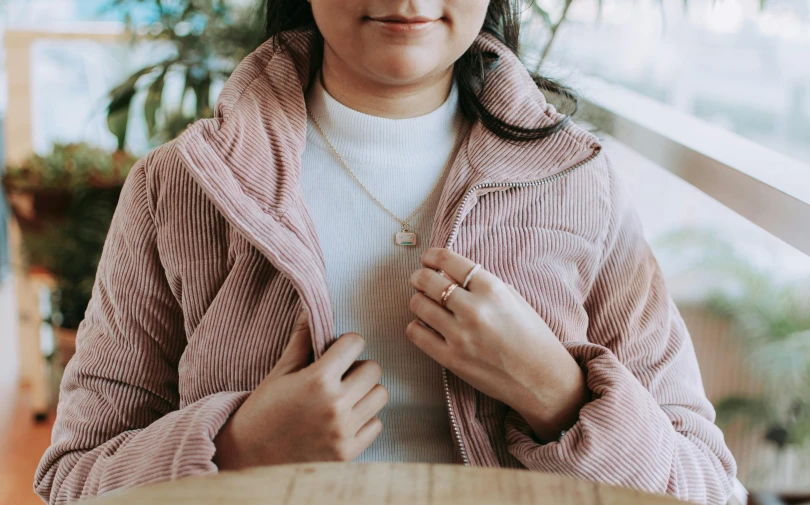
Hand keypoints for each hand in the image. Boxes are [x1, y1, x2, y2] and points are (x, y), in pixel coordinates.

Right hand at [213, 308, 387, 469]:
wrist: (249, 456)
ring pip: (380, 395)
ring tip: (344, 396)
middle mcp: (335, 405)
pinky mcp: (348, 453)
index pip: (356, 343)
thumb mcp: (280, 372)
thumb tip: (309, 307)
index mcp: (318, 380)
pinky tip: (343, 420)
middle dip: (358, 367)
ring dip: (365, 392)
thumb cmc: (263, 409)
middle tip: (340, 375)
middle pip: (373, 369)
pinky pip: (376, 424)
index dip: (346, 343)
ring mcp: (344, 432)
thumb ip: (302, 340)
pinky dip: (364, 420)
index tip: (336, 351)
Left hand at [407, 248, 587, 442]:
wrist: (541, 379)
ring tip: (423, 301)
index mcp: (492, 289)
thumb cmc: (531, 337)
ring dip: (417, 299)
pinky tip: (424, 325)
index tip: (428, 259)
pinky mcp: (451, 358)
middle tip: (419, 278)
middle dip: (419, 276)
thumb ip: (482, 285)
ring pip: (418, 304)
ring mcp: (460, 335)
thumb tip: (449, 273)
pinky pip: (416, 333)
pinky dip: (415, 325)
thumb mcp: (513, 300)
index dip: (432, 256)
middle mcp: (474, 309)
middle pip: (428, 281)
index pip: (449, 260)